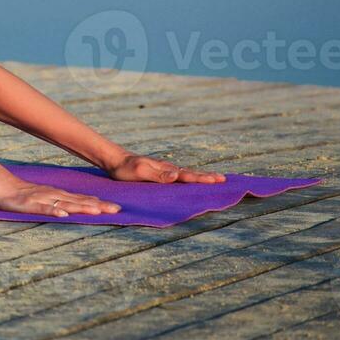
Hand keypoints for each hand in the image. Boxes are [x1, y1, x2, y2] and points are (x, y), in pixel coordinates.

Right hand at [0, 182, 120, 217]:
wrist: (3, 188)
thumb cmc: (27, 196)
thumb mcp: (49, 198)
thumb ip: (66, 202)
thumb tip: (89, 206)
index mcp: (60, 196)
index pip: (83, 200)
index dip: (100, 204)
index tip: (118, 208)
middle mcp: (54, 196)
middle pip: (79, 201)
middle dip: (98, 206)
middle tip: (116, 210)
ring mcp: (42, 199)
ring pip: (65, 204)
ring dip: (80, 207)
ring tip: (96, 211)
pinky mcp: (30, 204)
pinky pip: (43, 209)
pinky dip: (53, 211)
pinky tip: (62, 215)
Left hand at [106, 153, 224, 183]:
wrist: (114, 160)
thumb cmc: (125, 169)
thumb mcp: (140, 172)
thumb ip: (158, 175)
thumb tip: (178, 175)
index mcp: (166, 170)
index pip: (187, 175)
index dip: (202, 179)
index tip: (218, 180)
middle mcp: (168, 169)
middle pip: (191, 173)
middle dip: (207, 177)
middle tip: (224, 179)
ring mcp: (164, 170)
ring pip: (186, 174)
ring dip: (200, 177)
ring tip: (214, 179)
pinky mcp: (160, 173)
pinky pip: (178, 176)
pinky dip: (189, 177)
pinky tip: (192, 180)